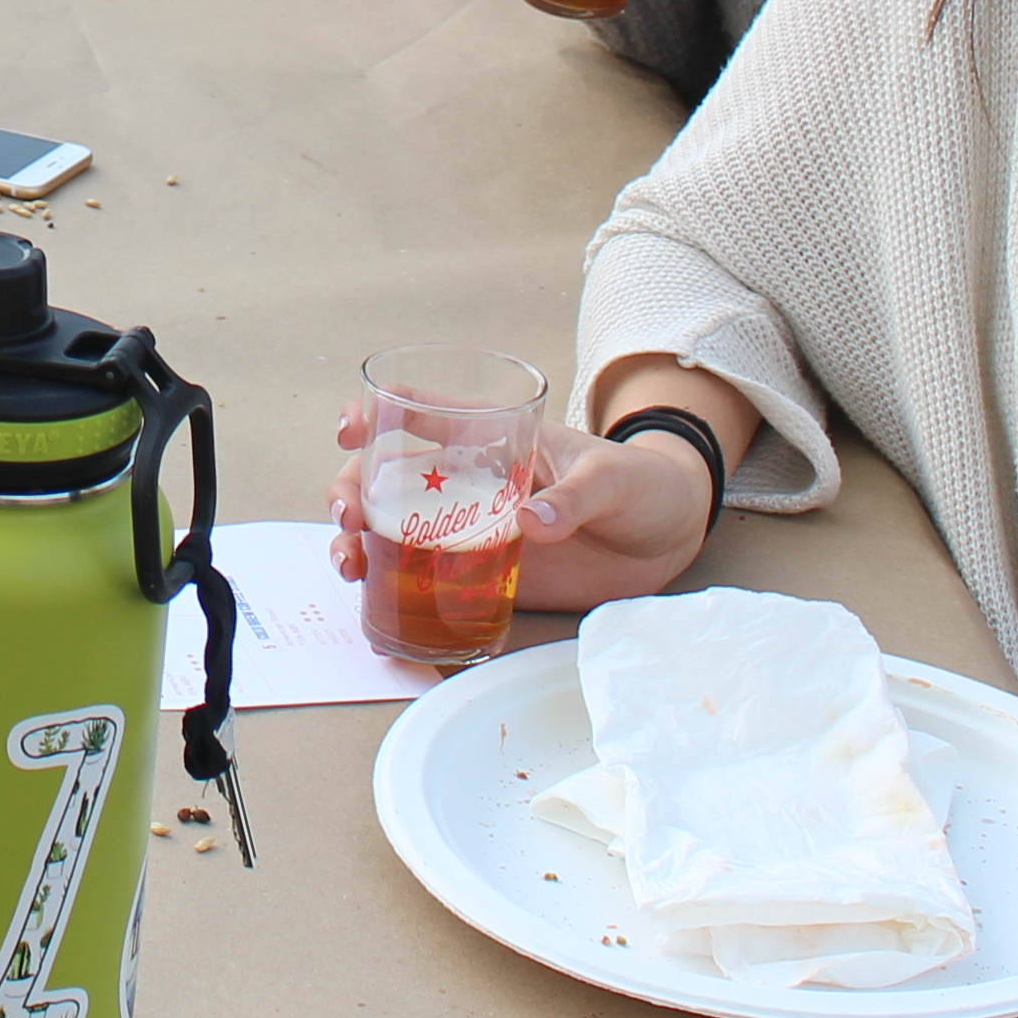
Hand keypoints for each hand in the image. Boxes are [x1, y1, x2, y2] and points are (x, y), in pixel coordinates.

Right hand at [324, 401, 715, 612]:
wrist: (667, 536)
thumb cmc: (640, 484)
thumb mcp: (612, 477)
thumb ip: (575, 497)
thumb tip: (533, 523)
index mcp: (492, 439)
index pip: (423, 414)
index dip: (377, 413)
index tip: (350, 427)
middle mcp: (468, 483)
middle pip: (386, 479)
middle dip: (350, 491)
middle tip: (349, 517)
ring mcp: (471, 531)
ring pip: (394, 531)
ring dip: (357, 543)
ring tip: (350, 563)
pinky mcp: (485, 574)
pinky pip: (429, 582)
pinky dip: (392, 591)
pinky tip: (373, 605)